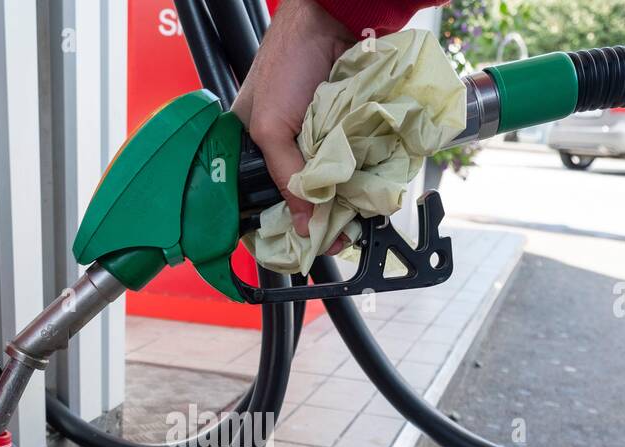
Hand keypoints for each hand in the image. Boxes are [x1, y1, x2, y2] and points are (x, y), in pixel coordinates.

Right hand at [232, 0, 353, 250]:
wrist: (333, 20)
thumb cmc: (287, 64)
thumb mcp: (271, 127)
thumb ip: (286, 178)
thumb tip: (304, 226)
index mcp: (255, 146)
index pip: (265, 197)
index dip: (283, 222)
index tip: (303, 246)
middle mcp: (289, 146)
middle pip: (303, 195)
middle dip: (320, 217)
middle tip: (338, 239)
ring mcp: (321, 139)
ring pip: (333, 182)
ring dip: (345, 201)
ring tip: (355, 224)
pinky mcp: (349, 130)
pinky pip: (356, 162)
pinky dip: (363, 176)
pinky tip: (368, 195)